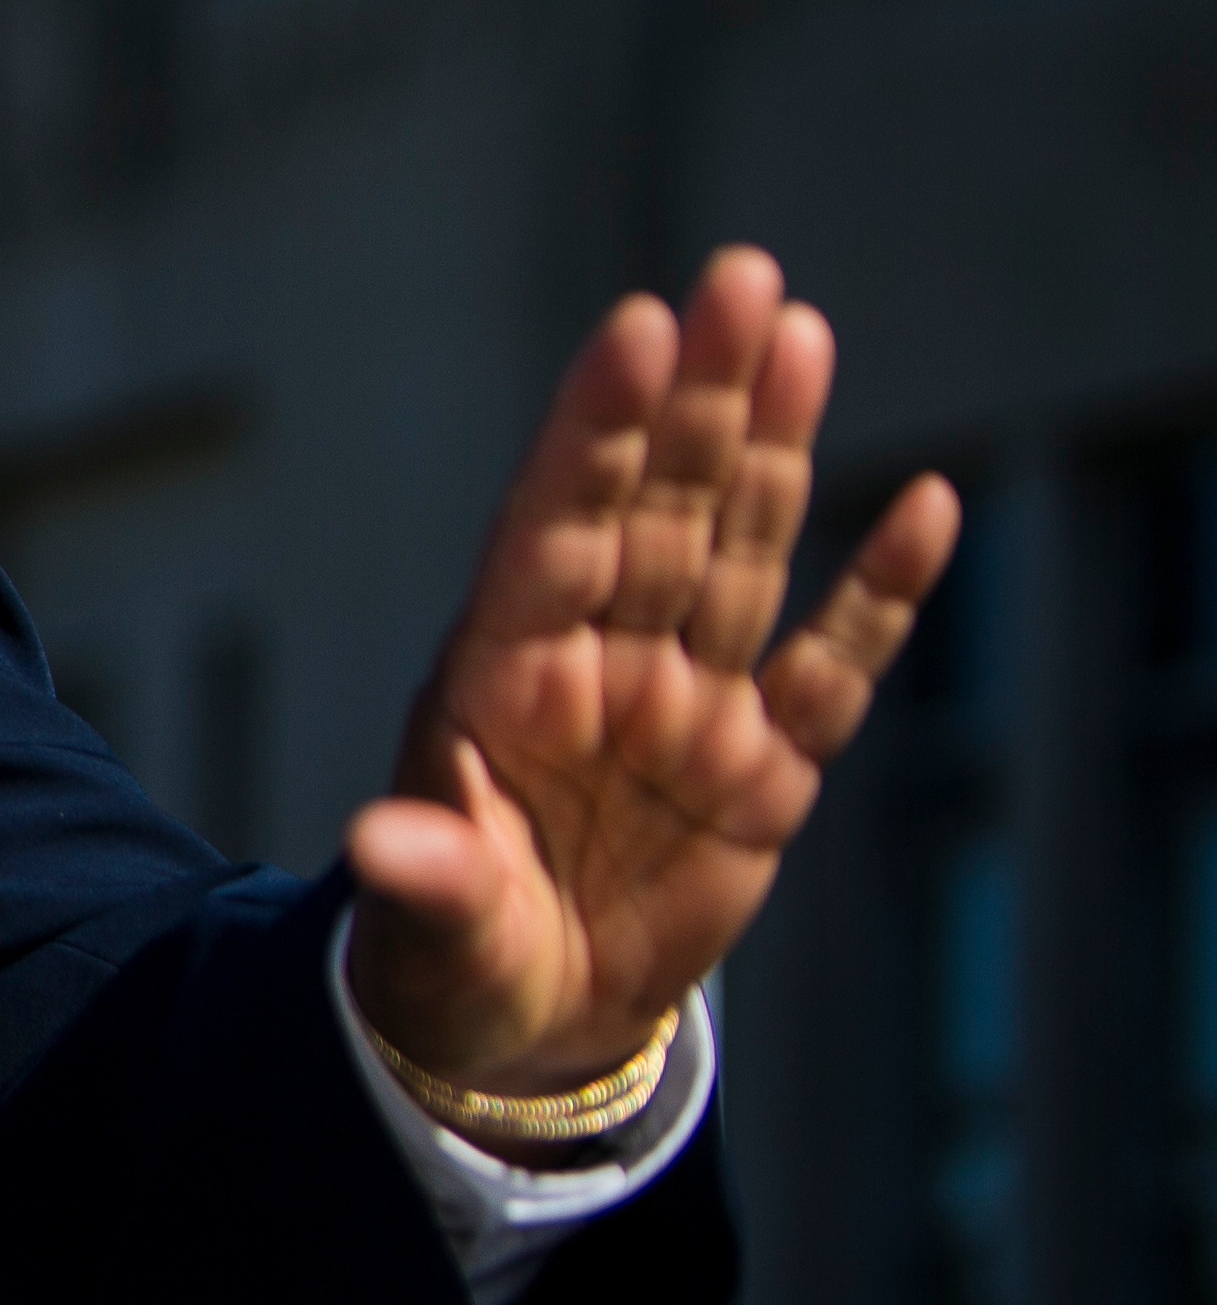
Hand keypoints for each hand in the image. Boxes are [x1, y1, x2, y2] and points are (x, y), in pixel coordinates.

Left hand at [344, 247, 959, 1098]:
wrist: (518, 1024)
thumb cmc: (451, 955)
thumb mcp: (432, 926)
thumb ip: (428, 875)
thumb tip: (381, 843)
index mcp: (505, 675)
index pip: (557, 525)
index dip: (595, 430)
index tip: (636, 327)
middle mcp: (601, 663)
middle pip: (659, 508)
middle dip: (698, 399)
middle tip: (739, 280)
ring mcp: (688, 707)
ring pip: (740, 552)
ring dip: (771, 448)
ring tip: (799, 331)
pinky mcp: (765, 770)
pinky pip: (832, 666)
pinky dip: (879, 591)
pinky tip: (924, 503)